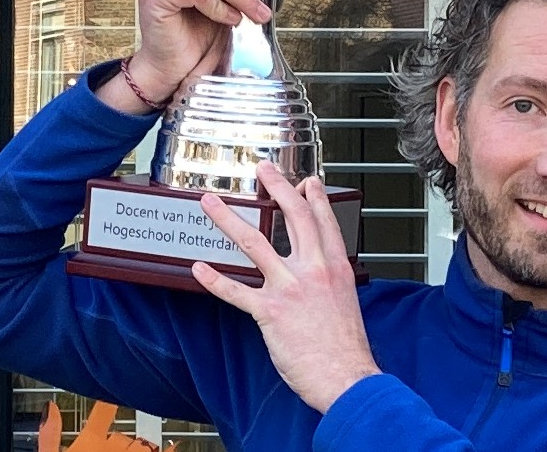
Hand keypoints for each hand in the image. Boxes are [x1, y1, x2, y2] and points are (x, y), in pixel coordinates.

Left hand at [192, 164, 378, 411]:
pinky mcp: (271, 311)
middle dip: (277, 188)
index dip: (315, 199)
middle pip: (293, 218)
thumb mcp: (346, 305)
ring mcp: (291, 288)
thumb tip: (320, 281)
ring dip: (228, 220)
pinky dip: (214, 279)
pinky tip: (199, 268)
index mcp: (336, 269)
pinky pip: (236, 291)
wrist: (347, 376)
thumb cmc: (346, 350)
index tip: (307, 181)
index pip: (325, 224)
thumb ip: (331, 286)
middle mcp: (314, 271)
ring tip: (211, 203)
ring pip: (254, 244)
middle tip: (263, 170)